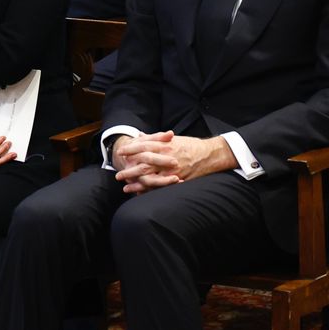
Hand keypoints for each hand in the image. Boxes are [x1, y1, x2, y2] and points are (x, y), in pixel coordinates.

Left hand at [113, 131, 234, 193]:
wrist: (210, 154)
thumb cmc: (190, 145)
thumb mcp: (172, 139)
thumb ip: (154, 138)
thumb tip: (139, 135)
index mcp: (165, 145)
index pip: (143, 146)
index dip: (131, 149)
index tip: (120, 153)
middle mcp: (167, 158)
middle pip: (144, 165)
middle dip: (130, 170)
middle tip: (118, 175)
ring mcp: (172, 170)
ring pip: (151, 178)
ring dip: (137, 184)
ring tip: (125, 188)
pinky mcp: (178, 179)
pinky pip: (161, 187)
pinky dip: (150, 191)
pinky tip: (140, 194)